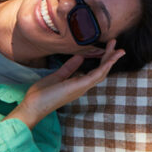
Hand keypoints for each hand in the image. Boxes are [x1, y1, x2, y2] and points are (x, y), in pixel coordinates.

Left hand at [6, 39, 124, 127]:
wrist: (34, 106)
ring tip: (118, 49)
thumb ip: (69, 67)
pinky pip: (95, 76)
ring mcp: (82, 87)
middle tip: (117, 45)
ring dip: (110, 60)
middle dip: (110, 58)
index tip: (107, 48)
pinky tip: (109, 59)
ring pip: (102, 73)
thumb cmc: (43, 94)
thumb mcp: (57, 76)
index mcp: (78, 84)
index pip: (95, 71)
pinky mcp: (79, 87)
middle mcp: (82, 86)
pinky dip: (104, 67)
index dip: (103, 59)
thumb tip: (79, 57)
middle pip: (102, 71)